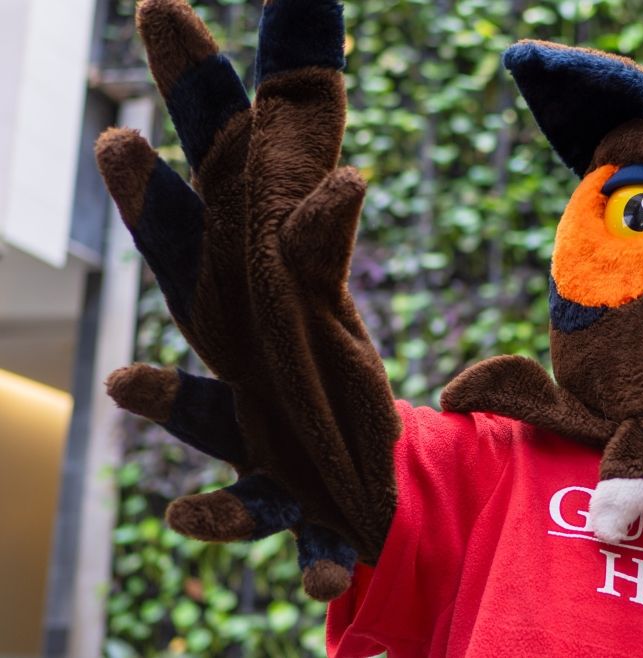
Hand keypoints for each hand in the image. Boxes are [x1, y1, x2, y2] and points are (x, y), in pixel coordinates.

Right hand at [97, 0, 398, 599]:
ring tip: (127, 382)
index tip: (161, 6)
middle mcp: (235, 330)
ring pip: (205, 395)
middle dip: (159, 212)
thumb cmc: (312, 352)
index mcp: (248, 262)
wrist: (351, 467)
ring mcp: (250, 408)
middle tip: (119, 143)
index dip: (197, 94)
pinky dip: (221, 518)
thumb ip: (317, 178)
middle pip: (194, 271)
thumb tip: (330, 122)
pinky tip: (186, 526)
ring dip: (169, 389)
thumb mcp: (318, 247)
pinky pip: (246, 506)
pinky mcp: (281, 484)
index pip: (225, 169)